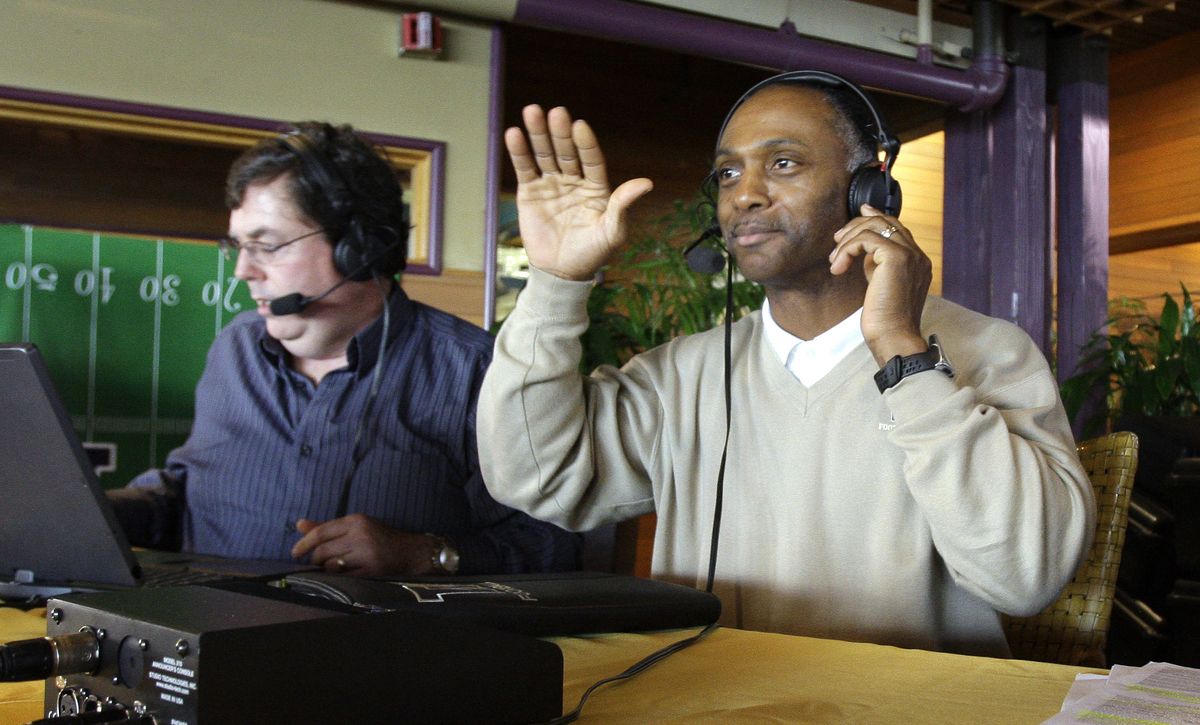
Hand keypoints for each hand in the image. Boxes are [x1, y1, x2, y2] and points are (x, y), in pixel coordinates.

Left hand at [290, 514, 437, 576]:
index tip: (295, 553)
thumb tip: (299, 524)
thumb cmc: (379, 538)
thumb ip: (327, 527)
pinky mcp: (372, 570)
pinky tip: (344, 575)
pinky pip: (344, 577)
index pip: (321, 532)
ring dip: (327, 569)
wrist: (411, 552)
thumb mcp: (356, 527)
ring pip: (331, 565)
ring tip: (334, 568)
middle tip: (317, 563)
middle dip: (315, 560)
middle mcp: (361, 534)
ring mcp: (366, 553)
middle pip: (323, 550)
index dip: (304, 543)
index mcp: (356, 520)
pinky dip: (339, 577)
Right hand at [505, 105, 652, 280]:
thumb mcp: (612, 232)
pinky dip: (519, 152)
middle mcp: (574, 180)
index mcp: (596, 187)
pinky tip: (514, 134)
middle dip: (560, 132)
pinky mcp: (530, 192)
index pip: (591, 159)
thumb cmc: (591, 254)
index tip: (580, 126)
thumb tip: (646, 182)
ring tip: (532, 112)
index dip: (586, 143)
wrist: (561, 273)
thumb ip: (623, 206)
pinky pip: (525, 168)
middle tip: (556, 112)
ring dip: (538, 133)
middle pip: (567, 151)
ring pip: (545, 154)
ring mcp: (551, 184)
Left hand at [828, 204, 931, 364]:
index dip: (878, 216)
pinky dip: (847, 249)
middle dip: (858, 224)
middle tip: (837, 239)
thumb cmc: (886, 320)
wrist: (894, 337)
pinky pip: (866, 239)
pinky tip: (838, 266)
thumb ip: (877, 265)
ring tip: (835, 260)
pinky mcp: (896, 257)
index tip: (861, 212)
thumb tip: (863, 249)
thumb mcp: (881, 285)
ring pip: (875, 226)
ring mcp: (910, 254)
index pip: (898, 228)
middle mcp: (918, 255)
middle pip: (887, 222)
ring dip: (848, 240)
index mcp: (918, 261)